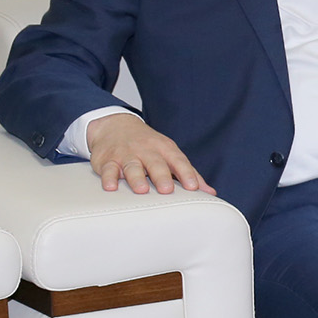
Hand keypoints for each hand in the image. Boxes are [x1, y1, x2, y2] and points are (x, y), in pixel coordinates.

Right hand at [87, 112, 212, 194]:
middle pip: (155, 164)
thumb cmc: (148, 145)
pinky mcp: (107, 160)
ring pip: (132, 166)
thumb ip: (189, 173)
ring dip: (136, 178)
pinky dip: (109, 177)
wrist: (115, 124)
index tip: (194, 188)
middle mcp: (146, 151)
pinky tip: (111, 187)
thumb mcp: (169, 153)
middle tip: (166, 190)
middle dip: (161, 176)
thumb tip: (210, 192)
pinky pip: (108, 168)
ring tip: (141, 190)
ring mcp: (126, 155)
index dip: (187, 174)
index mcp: (165, 149)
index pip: (178, 161)